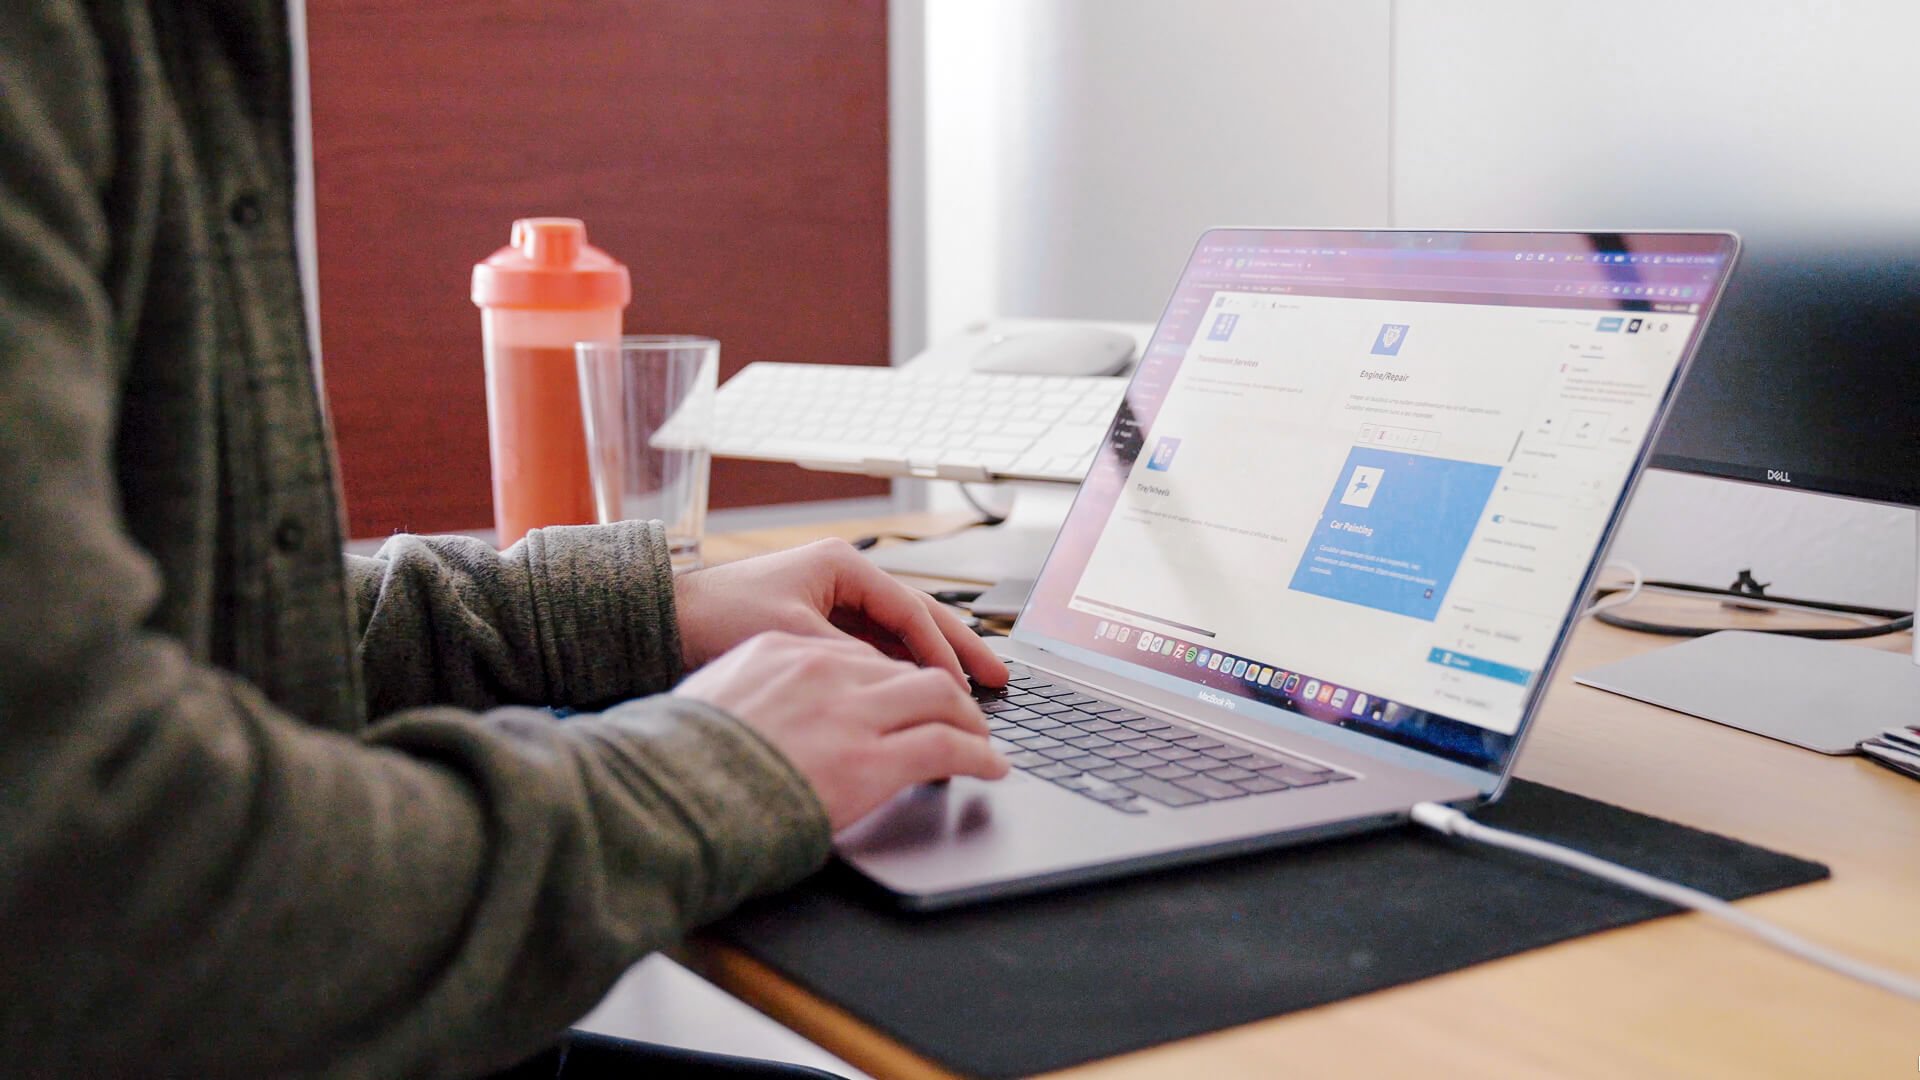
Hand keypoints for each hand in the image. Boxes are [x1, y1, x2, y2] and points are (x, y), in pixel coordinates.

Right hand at [673, 632, 1008, 827]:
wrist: (666, 799)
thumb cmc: (676, 765)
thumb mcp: (713, 703)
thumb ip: (754, 698)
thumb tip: (773, 718)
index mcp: (780, 650)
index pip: (859, 650)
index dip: (894, 675)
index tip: (909, 693)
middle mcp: (821, 670)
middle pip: (906, 666)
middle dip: (943, 688)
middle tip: (964, 710)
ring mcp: (849, 712)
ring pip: (939, 696)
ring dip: (968, 718)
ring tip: (982, 737)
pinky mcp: (871, 758)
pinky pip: (946, 745)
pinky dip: (978, 753)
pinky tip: (989, 766)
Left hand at [674, 538, 1006, 688]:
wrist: (665, 622)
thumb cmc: (718, 618)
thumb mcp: (794, 640)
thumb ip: (852, 662)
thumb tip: (898, 692)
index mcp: (842, 566)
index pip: (911, 612)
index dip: (942, 653)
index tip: (965, 687)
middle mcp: (843, 578)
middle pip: (918, 616)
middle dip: (959, 649)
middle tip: (999, 678)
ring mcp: (833, 602)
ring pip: (899, 635)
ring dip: (932, 662)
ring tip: (972, 689)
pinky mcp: (819, 627)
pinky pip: (873, 650)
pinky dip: (899, 670)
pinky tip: (919, 694)